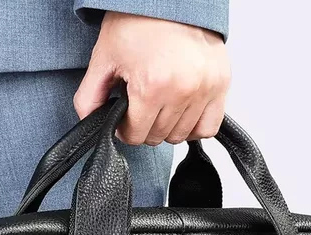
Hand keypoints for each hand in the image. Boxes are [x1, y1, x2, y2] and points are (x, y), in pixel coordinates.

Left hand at [74, 11, 230, 145]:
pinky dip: (193, 125)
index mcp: (153, 85)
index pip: (136, 135)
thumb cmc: (139, 21)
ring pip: (181, 135)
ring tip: (160, 101)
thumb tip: (90, 123)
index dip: (125, 128)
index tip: (124, 116)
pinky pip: (208, 127)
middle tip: (141, 102)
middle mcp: (183, 89)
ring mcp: (205, 88)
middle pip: (158, 137)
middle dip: (145, 125)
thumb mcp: (104, 58)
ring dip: (167, 125)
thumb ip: (89, 97)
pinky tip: (181, 111)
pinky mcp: (221, 84)